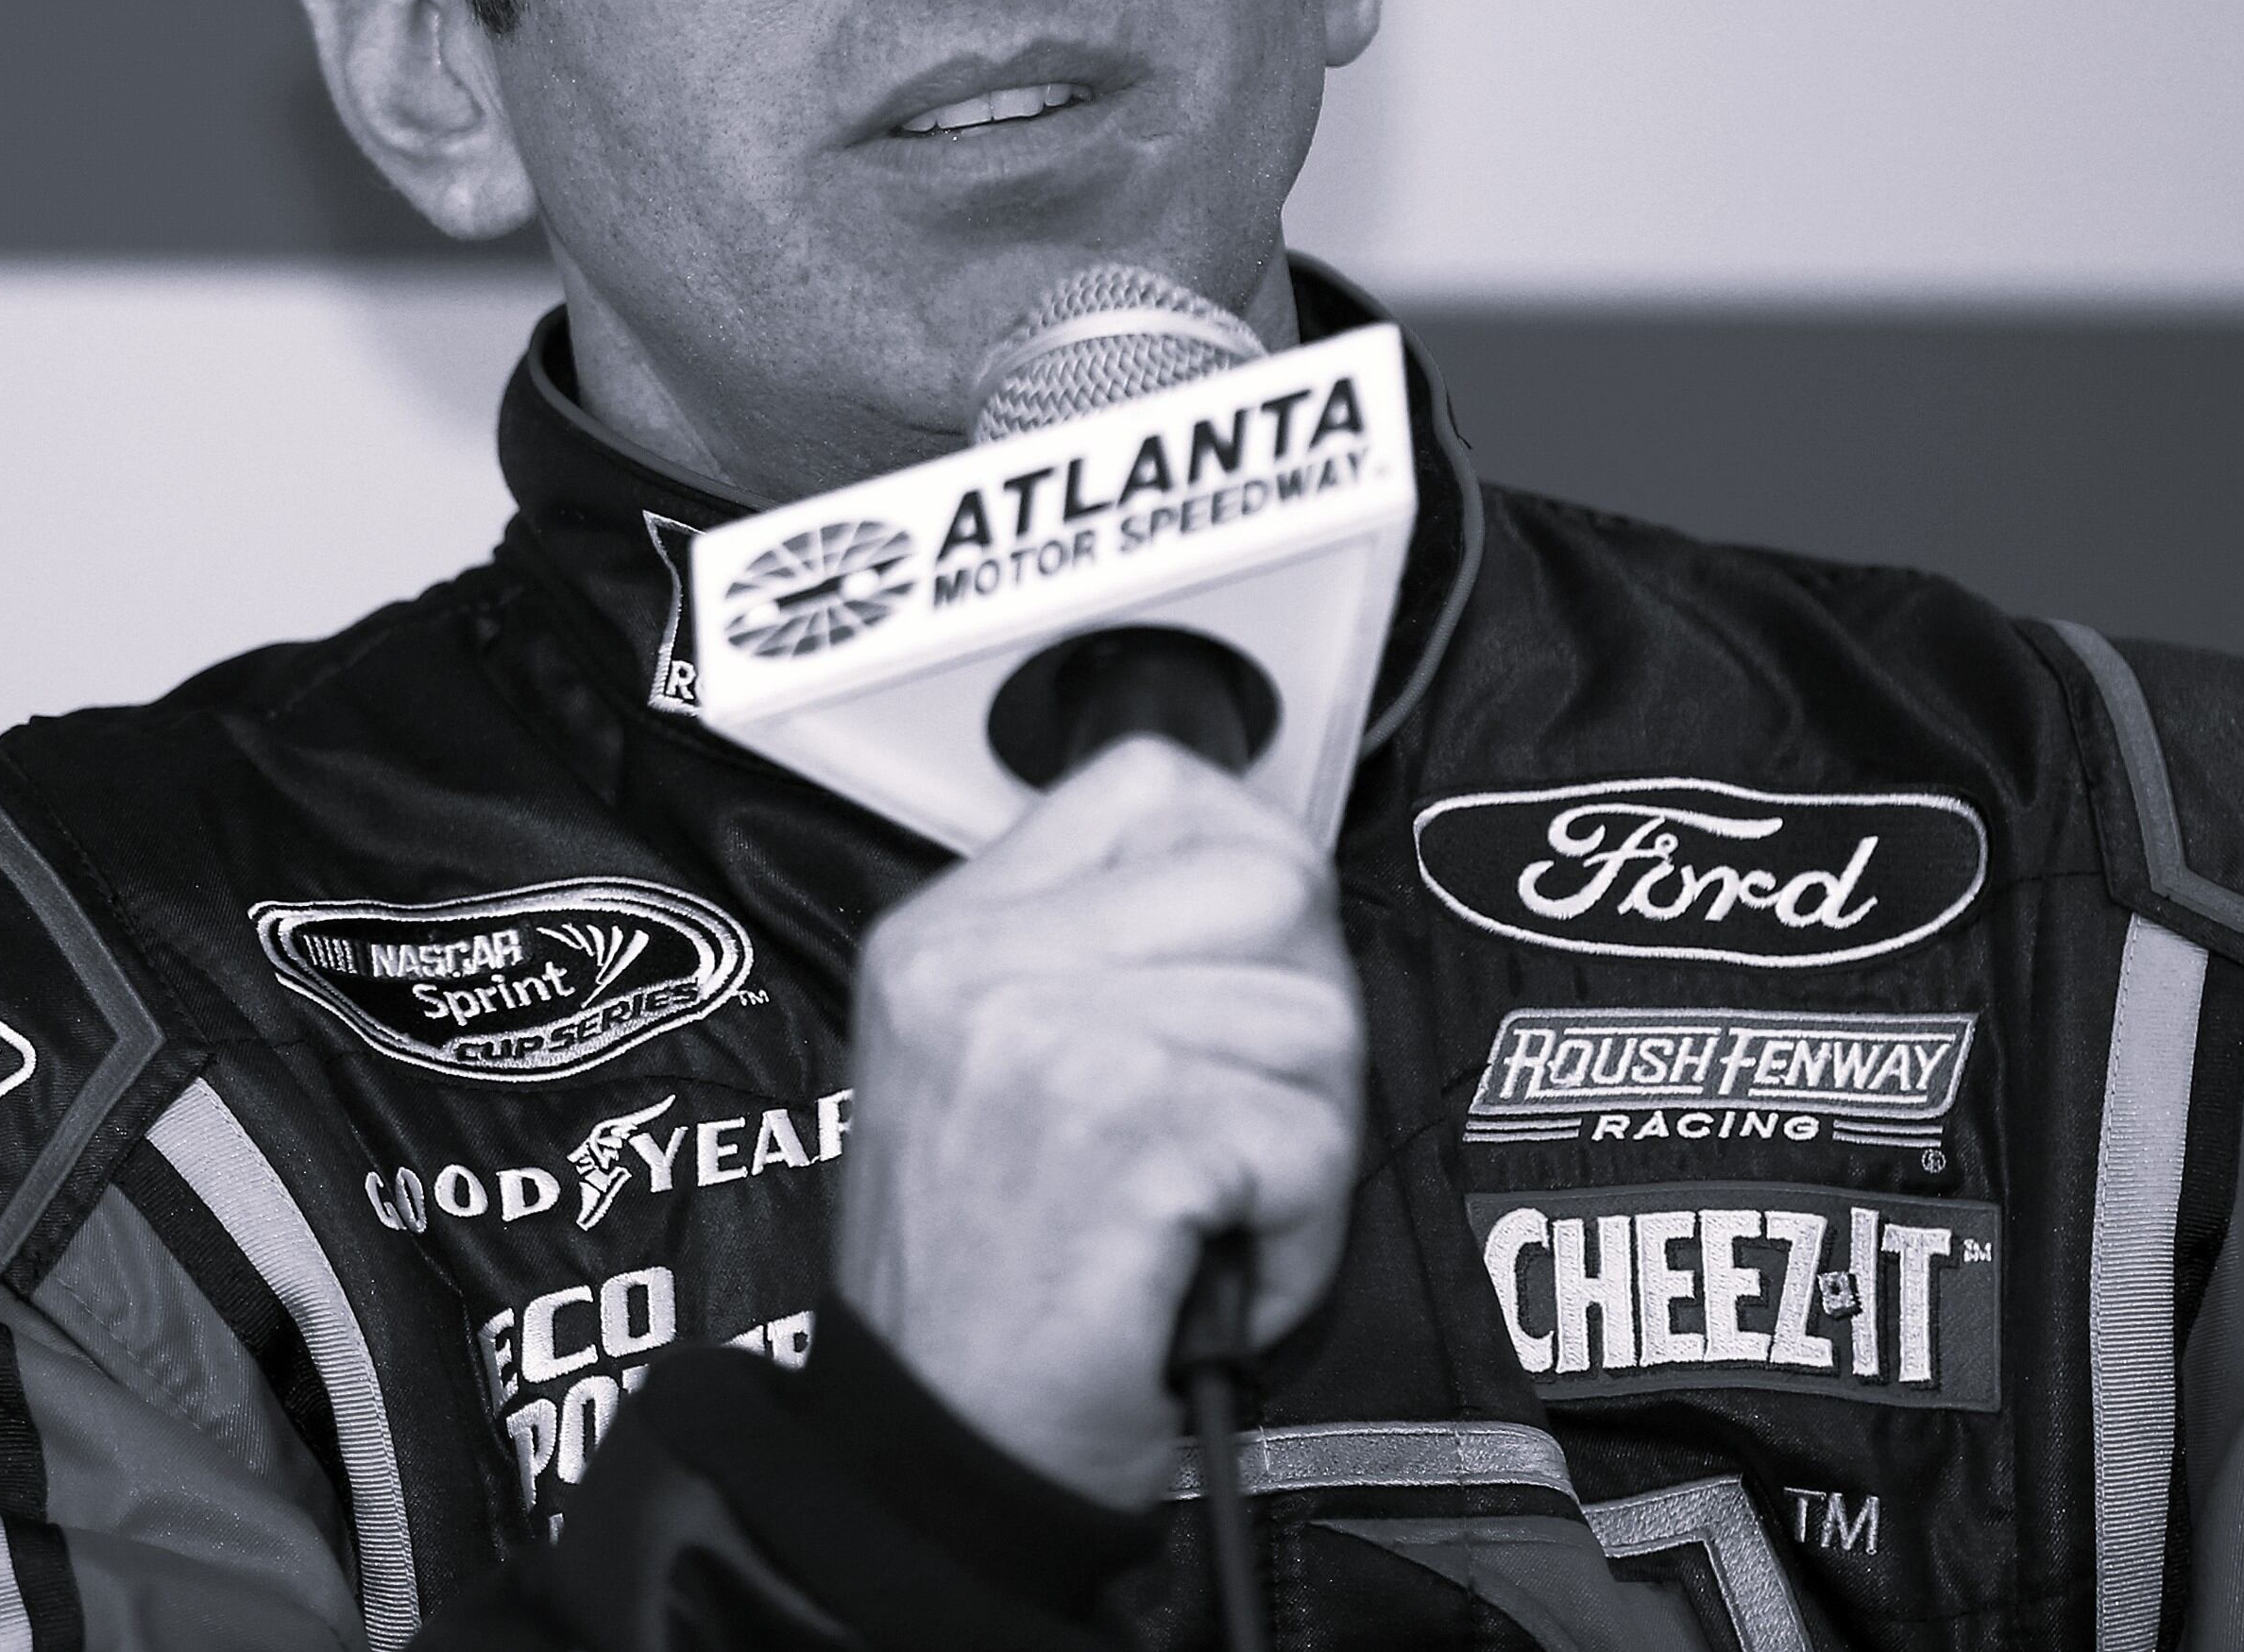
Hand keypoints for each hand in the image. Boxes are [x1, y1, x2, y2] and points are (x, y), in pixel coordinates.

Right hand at [831, 737, 1363, 1503]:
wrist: (932, 1458)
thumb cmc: (980, 1291)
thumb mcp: (977, 1072)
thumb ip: (1085, 961)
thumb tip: (1259, 884)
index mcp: (945, 934)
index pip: (1151, 785)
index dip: (1247, 862)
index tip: (1250, 970)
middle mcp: (981, 964)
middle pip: (1268, 881)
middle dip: (1307, 1012)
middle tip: (1254, 1121)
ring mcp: (1046, 1038)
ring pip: (1311, 1019)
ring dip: (1307, 1147)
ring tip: (1220, 1218)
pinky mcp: (1123, 1132)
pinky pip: (1311, 1139)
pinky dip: (1301, 1235)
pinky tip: (1222, 1273)